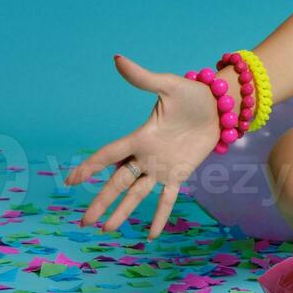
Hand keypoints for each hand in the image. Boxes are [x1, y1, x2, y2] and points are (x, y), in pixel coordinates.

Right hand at [64, 54, 224, 242]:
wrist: (222, 105)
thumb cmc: (193, 93)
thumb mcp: (167, 85)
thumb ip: (142, 78)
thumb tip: (117, 58)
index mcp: (140, 136)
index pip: (109, 155)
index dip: (90, 167)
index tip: (71, 180)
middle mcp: (146, 155)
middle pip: (118, 182)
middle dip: (101, 200)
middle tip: (85, 221)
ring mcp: (162, 167)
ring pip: (137, 193)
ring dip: (122, 211)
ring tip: (106, 229)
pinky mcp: (180, 173)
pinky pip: (167, 198)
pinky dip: (159, 215)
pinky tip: (150, 234)